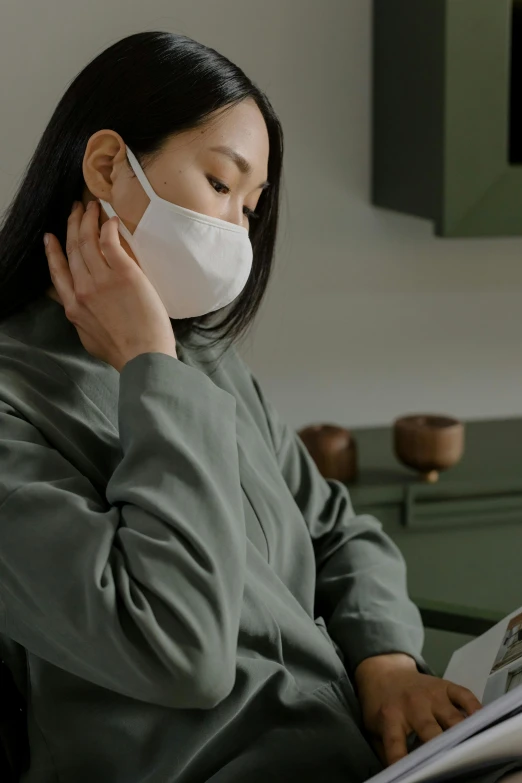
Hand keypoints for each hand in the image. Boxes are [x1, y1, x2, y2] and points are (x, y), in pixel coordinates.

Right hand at [44, 200, 177, 371]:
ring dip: (88, 220)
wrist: (143, 356)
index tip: (51, 237)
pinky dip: (107, 228)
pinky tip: (110, 219)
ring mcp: (101, 280)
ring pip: (88, 241)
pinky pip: (110, 242)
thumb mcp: (89, 338)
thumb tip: (80, 307)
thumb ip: (82, 318)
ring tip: (91, 207)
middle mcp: (82, 289)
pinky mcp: (124, 273)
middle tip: (75, 210)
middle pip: (72, 249)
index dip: (53, 251)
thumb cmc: (123, 352)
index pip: (58, 271)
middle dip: (72, 226)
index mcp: (73, 306)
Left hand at [354, 654, 481, 766]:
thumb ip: (387, 752)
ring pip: (453, 718)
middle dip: (442, 752)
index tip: (411, 776)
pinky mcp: (445, 685)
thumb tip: (403, 775)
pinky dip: (476, 709)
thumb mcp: (374, 730)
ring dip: (463, 735)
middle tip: (451, 766)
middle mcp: (412, 705)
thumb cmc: (381, 706)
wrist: (383, 673)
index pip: (396, 746)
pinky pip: (465, 695)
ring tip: (474, 751)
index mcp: (391, 717)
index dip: (403, 763)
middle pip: (432, 733)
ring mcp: (431, 694)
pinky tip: (482, 724)